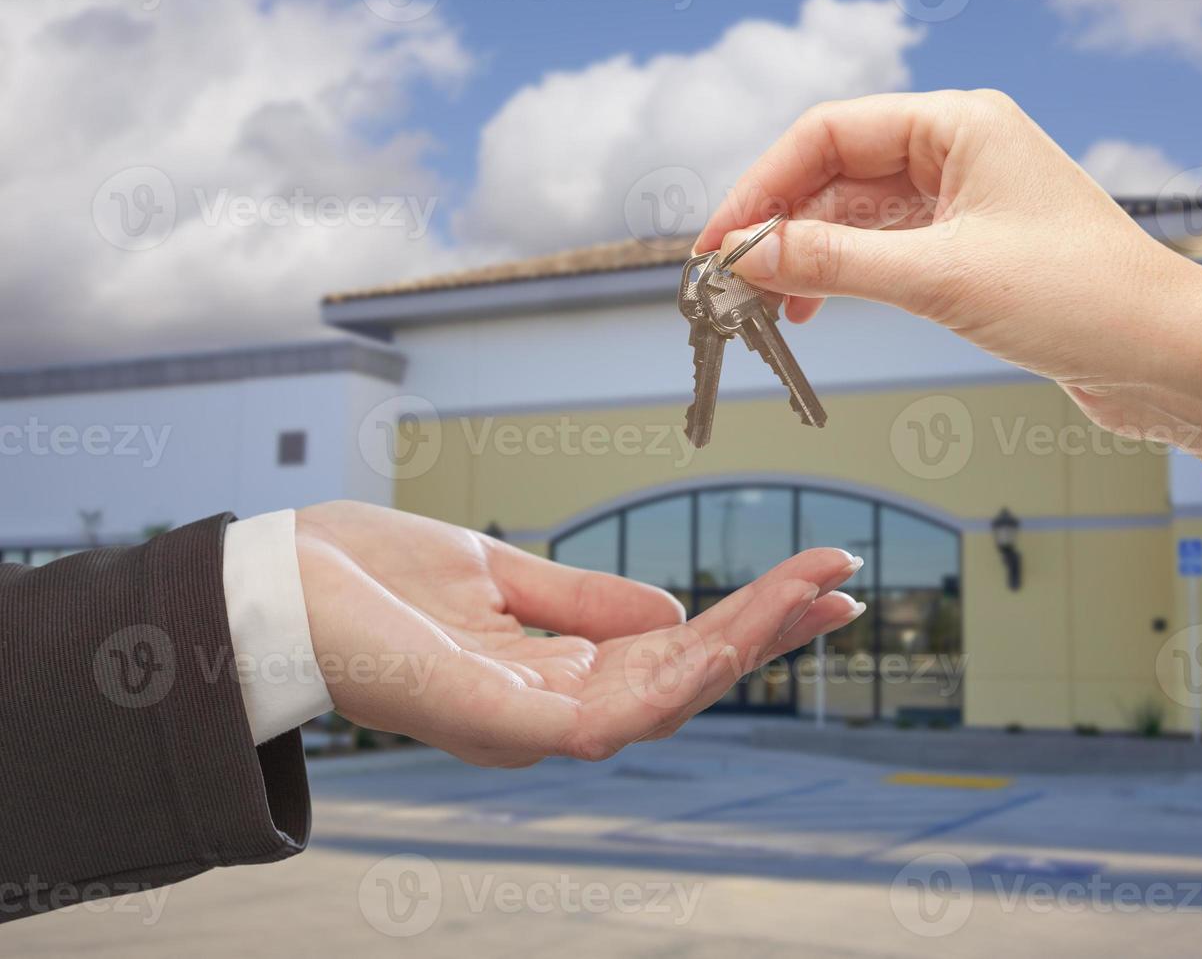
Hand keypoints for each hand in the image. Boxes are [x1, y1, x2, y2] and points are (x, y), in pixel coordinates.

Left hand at [293, 501, 863, 766]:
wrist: (265, 583)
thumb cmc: (364, 579)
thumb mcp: (495, 572)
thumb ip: (578, 600)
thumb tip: (669, 611)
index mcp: (551, 673)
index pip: (673, 654)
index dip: (747, 621)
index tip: (816, 576)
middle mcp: (548, 710)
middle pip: (684, 682)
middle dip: (767, 634)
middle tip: (842, 582)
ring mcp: (525, 724)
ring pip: (662, 701)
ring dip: (741, 648)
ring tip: (809, 595)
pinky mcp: (497, 723)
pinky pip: (606, 715)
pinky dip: (674, 678)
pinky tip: (725, 636)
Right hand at [693, 90, 1201, 464]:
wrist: (1164, 356)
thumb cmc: (1083, 297)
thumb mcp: (943, 277)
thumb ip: (838, 264)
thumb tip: (753, 254)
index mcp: (958, 124)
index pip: (830, 133)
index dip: (764, 185)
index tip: (721, 238)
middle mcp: (957, 151)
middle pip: (836, 172)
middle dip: (780, 223)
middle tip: (731, 278)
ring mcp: (962, 201)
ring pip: (856, 216)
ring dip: (807, 256)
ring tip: (766, 304)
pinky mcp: (968, 250)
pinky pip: (884, 251)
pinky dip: (843, 277)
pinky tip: (813, 306)